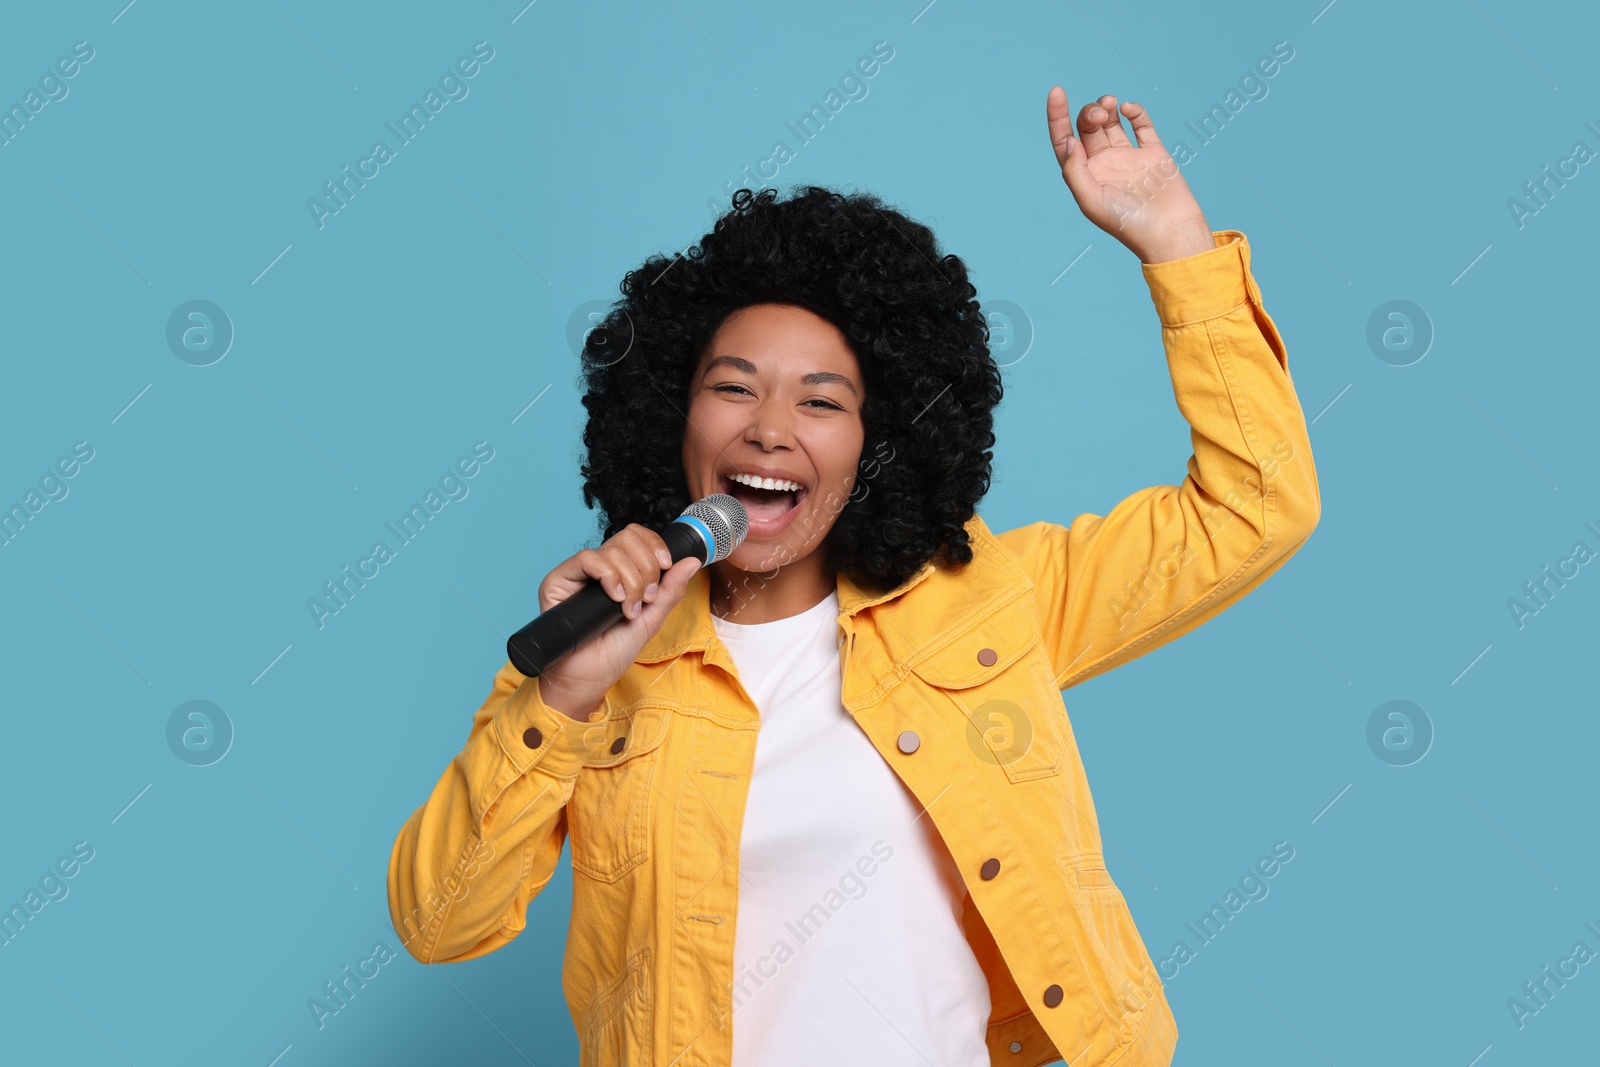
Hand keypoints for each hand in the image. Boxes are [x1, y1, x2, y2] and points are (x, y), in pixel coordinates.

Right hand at [533, 523, 702, 719]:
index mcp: (620, 571)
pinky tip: (614, 598)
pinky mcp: (558, 580)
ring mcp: (578, 573)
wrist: (591, 676)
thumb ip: (671, 589)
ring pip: (612, 549)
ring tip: (629, 609)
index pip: (637, 536)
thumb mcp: (652, 617)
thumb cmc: (615, 651)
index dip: (654, 546)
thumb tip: (692, 561)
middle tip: (646, 598)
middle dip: (646, 567)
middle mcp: (598, 567)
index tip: (666, 566)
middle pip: (627, 537)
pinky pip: (587, 559)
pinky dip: (608, 575)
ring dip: (630, 581)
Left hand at [1046, 88, 1213, 263]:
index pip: (1064, 140)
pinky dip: (1135, 112)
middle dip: (1090, 113)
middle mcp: (1104, 164)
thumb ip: (1075, 170)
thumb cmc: (1127, 222)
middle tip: (1100, 114)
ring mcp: (1128, 156)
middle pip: (1087, 127)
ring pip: (1111, 121)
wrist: (1168, 230)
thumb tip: (1068, 140)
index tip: (1057, 91)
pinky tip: (1129, 109)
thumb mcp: (1090, 200)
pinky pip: (1141, 124)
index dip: (1057, 116)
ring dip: (1106, 107)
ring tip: (1110, 105)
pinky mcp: (1153, 152)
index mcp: (1085, 175)